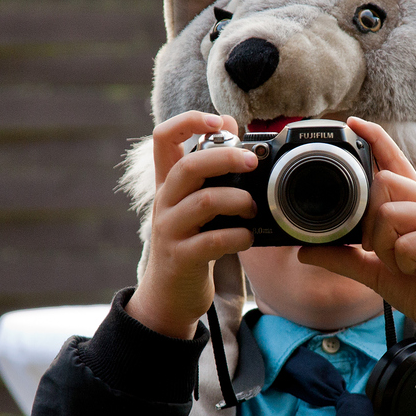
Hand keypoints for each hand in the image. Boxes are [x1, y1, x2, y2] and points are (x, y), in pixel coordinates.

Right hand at [125, 111, 257, 338]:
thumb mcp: (197, 203)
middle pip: (188, 165)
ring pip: (204, 202)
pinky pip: (213, 241)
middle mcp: (164, 202)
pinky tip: (247, 237)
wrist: (170, 294)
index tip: (218, 121)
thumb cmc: (192, 241)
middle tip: (253, 161)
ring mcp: (170, 230)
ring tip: (252, 208)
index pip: (163, 137)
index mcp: (169, 183)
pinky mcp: (181, 258)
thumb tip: (233, 125)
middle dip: (226, 158)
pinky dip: (238, 236)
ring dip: (238, 200)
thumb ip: (212, 170)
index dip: (188, 120)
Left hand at [297, 117, 415, 348]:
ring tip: (404, 262)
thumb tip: (304, 251)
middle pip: (382, 186)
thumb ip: (342, 257)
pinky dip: (403, 261)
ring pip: (390, 214)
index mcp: (413, 205)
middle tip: (383, 251)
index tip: (353, 123)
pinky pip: (406, 242)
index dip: (376, 141)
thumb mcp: (373, 271)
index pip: (394, 163)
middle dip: (370, 224)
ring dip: (385, 246)